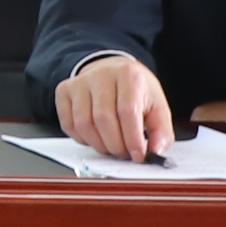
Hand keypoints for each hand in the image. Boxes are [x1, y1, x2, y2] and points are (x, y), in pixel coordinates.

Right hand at [60, 52, 175, 160]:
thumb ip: (161, 131)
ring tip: (112, 146)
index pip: (127, 111)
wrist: (112, 71)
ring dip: (99, 145)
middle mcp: (101, 74)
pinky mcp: (64, 91)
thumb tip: (156, 151)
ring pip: (84, 124)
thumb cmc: (135, 91)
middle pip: (103, 119)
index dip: (132, 139)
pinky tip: (96, 137)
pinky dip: (83, 139)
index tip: (138, 155)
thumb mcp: (157, 106)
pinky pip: (69, 124)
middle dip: (115, 145)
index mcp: (128, 74)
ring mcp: (79, 82)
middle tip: (125, 154)